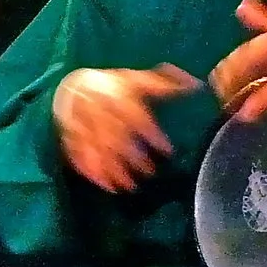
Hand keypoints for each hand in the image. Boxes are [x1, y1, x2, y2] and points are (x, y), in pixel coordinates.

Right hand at [53, 65, 201, 193]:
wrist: (72, 86)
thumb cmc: (111, 85)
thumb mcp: (137, 79)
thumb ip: (164, 83)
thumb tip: (196, 83)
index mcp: (115, 94)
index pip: (133, 115)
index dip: (150, 133)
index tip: (167, 150)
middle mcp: (97, 109)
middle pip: (115, 135)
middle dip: (132, 156)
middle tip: (150, 172)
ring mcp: (81, 123)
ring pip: (96, 148)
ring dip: (112, 169)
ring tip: (128, 187)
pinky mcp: (70, 136)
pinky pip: (77, 154)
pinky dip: (91, 171)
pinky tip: (105, 185)